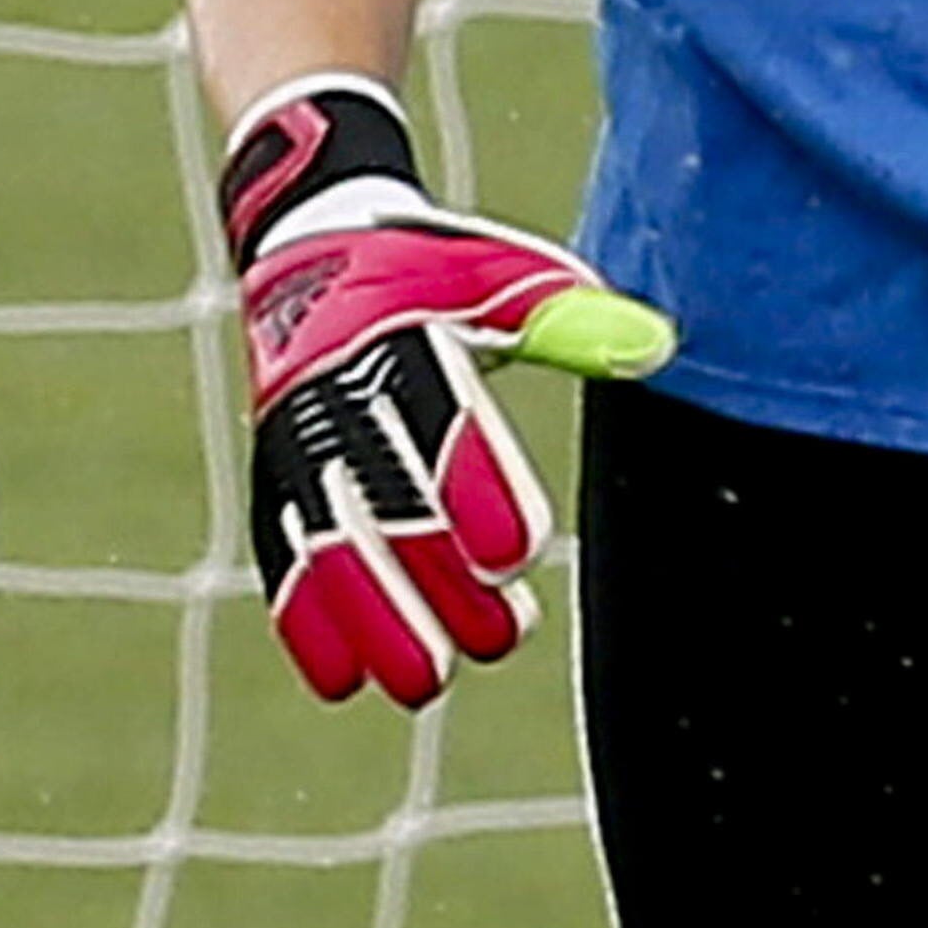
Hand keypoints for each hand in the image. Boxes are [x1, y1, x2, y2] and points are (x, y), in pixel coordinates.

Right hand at [219, 75, 672, 706]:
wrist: (314, 243)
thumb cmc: (438, 266)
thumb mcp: (502, 275)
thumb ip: (570, 319)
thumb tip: (656, 348)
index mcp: (401, 334)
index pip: (442, 419)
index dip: (478, 485)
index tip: (520, 552)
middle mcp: (336, 392)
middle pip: (384, 497)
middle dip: (431, 577)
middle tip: (492, 646)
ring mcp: (295, 438)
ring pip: (326, 539)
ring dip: (373, 618)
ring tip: (427, 685)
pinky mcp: (272, 472)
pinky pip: (279, 550)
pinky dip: (303, 616)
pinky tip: (339, 681)